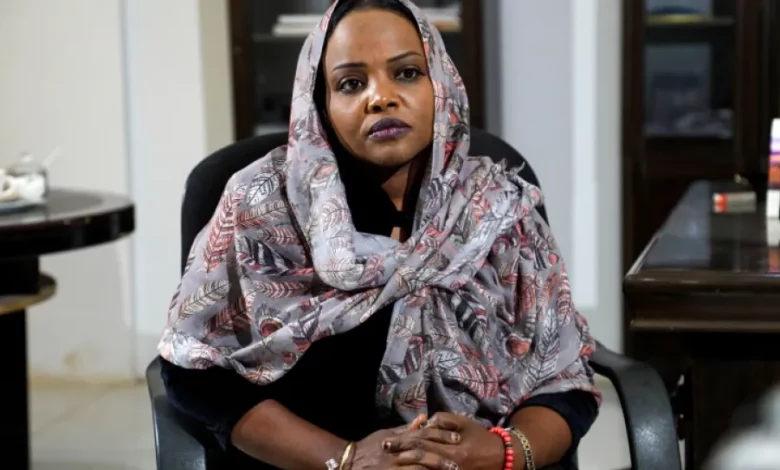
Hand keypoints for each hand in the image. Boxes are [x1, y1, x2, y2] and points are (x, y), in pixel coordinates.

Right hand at [350, 415, 455, 469]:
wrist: (349, 462)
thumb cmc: (370, 447)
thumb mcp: (387, 434)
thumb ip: (406, 429)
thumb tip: (424, 418)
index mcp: (398, 438)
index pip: (423, 434)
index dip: (440, 436)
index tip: (457, 438)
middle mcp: (396, 451)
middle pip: (423, 452)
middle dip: (441, 456)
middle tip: (458, 461)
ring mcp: (393, 466)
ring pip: (417, 466)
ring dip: (434, 469)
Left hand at [383, 413, 506, 469]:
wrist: (500, 457)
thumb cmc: (480, 436)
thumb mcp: (464, 422)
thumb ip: (444, 420)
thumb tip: (426, 422)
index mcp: (454, 448)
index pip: (423, 442)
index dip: (404, 440)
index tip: (389, 440)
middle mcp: (451, 464)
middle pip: (419, 456)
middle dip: (400, 452)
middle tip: (384, 448)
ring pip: (424, 468)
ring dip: (407, 463)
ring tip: (393, 458)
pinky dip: (419, 469)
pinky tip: (409, 467)